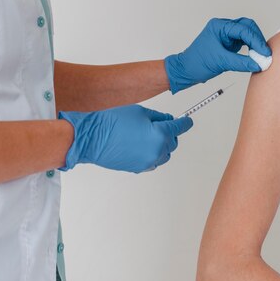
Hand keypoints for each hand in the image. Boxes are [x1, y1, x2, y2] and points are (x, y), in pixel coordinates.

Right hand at [58, 105, 192, 172]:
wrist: (92, 138)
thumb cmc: (112, 122)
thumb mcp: (140, 112)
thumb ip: (158, 117)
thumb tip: (168, 120)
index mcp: (160, 135)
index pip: (179, 127)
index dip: (184, 123)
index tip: (187, 121)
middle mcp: (157, 151)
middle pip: (173, 142)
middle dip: (170, 133)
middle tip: (162, 124)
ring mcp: (148, 162)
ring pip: (164, 154)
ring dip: (163, 145)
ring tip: (150, 135)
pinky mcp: (139, 168)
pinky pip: (153, 161)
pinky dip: (153, 153)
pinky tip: (143, 145)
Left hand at [164, 17, 271, 93]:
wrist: (186, 70)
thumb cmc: (196, 63)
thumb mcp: (221, 62)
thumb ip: (242, 63)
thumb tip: (259, 63)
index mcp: (219, 26)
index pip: (243, 29)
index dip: (256, 41)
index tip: (264, 52)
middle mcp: (223, 28)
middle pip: (247, 27)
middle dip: (257, 39)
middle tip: (265, 52)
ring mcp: (226, 35)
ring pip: (246, 33)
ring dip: (255, 43)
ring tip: (260, 55)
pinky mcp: (228, 43)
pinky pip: (243, 41)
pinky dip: (251, 47)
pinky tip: (254, 55)